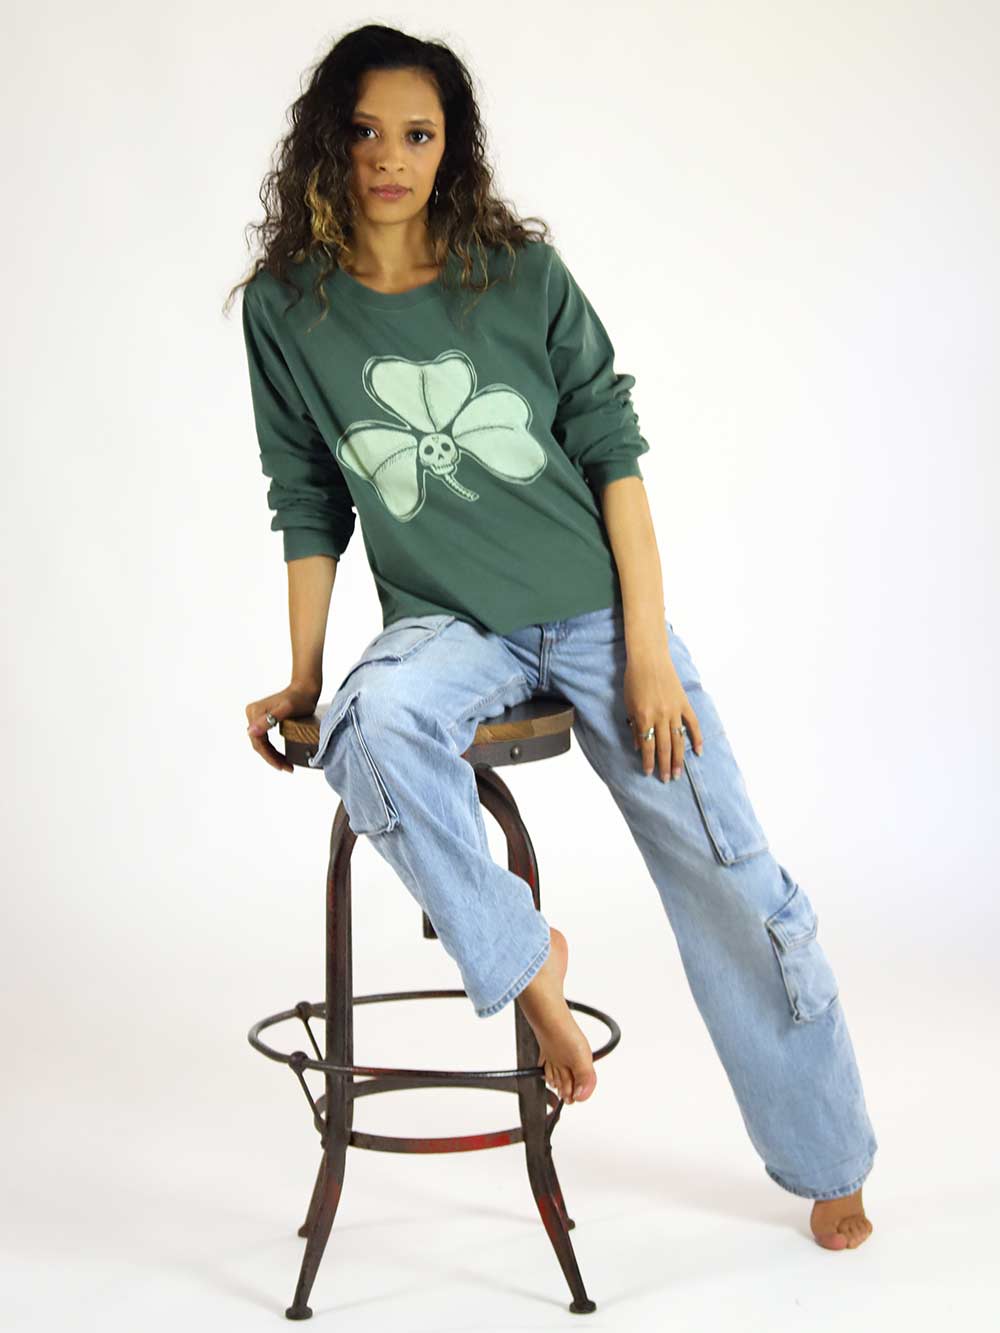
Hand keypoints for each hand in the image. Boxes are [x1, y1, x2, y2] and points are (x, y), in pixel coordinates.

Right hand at [245, 682, 321, 772]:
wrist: (305, 688)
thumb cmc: (300, 699)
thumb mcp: (287, 709)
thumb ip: (269, 719)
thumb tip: (251, 732)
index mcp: (255, 712)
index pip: (258, 742)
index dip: (270, 757)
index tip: (283, 766)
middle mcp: (252, 713)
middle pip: (259, 743)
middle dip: (272, 758)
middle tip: (287, 768)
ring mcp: (256, 716)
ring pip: (261, 742)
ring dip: (271, 756)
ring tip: (285, 765)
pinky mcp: (262, 718)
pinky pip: (264, 738)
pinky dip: (272, 749)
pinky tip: (280, 756)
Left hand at [623, 653, 703, 781]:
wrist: (649, 658)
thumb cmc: (634, 680)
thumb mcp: (629, 704)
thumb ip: (634, 726)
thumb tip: (639, 747)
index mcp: (644, 716)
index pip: (648, 745)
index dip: (648, 761)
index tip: (649, 773)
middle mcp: (661, 716)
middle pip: (664, 747)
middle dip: (664, 765)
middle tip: (667, 779)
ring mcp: (674, 710)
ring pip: (678, 739)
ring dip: (678, 758)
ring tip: (678, 773)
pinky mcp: (684, 703)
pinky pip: (692, 724)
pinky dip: (697, 738)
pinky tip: (698, 752)